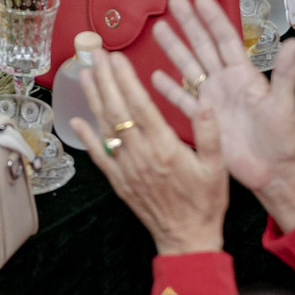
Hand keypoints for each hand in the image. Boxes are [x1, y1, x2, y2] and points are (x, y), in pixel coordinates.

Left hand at [73, 50, 228, 257]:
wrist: (188, 239)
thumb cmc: (206, 202)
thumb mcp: (218, 166)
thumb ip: (209, 133)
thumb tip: (205, 102)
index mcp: (165, 147)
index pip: (140, 105)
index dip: (125, 79)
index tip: (117, 58)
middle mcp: (141, 154)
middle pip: (117, 110)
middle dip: (105, 79)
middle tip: (95, 55)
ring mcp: (126, 168)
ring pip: (105, 127)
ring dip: (93, 99)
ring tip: (84, 74)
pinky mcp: (119, 181)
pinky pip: (99, 156)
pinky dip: (86, 136)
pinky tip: (77, 119)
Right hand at [151, 0, 294, 226]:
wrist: (273, 171)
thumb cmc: (283, 138)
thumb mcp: (284, 104)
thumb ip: (285, 74)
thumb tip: (294, 44)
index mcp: (244, 74)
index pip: (226, 40)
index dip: (213, 19)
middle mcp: (225, 82)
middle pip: (203, 47)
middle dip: (189, 24)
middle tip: (173, 1)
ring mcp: (212, 100)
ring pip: (189, 68)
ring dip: (174, 49)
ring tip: (158, 29)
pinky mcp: (203, 120)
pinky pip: (182, 102)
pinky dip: (169, 90)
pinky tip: (153, 77)